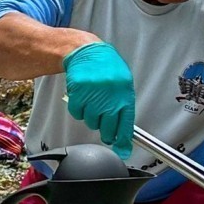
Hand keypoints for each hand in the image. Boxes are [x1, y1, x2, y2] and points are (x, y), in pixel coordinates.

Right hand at [63, 40, 135, 157]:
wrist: (89, 52)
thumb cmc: (108, 68)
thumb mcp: (123, 85)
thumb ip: (123, 107)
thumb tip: (123, 133)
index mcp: (124, 96)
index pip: (126, 126)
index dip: (124, 142)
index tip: (123, 151)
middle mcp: (110, 98)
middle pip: (107, 129)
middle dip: (106, 131)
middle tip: (104, 125)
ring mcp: (94, 97)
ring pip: (91, 122)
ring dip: (91, 116)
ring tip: (93, 100)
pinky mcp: (79, 94)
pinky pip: (77, 113)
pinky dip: (79, 108)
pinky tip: (83, 97)